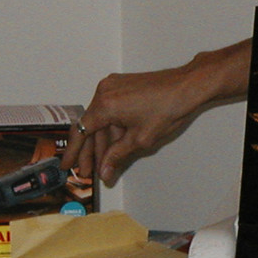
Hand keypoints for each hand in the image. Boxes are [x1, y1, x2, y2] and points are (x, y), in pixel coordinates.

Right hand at [63, 39, 250, 185]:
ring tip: (104, 164)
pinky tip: (115, 146)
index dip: (75, 152)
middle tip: (87, 172)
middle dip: (90, 151)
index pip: (81, 132)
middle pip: (90, 126)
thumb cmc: (169, 108)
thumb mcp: (140, 139)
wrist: (188, 86)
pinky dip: (112, 127)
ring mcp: (114, 86)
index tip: (69, 166)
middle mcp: (104, 91)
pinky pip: (111, 109)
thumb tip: (104, 173)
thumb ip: (117, 156)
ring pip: (102, 118)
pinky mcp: (123, 85)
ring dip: (103, 141)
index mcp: (104, 104)